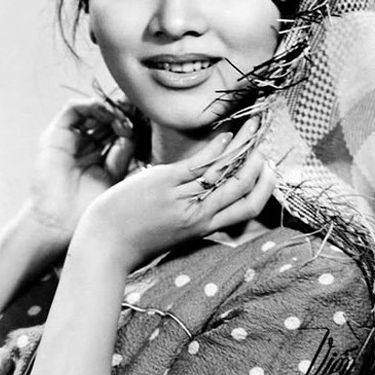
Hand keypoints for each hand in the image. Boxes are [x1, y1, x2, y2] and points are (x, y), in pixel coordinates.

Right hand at [23, 98, 134, 252]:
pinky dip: (90, 105)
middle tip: (135, 113)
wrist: (59, 223)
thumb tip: (132, 131)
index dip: (129, 124)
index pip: (116, 130)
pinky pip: (72, 109)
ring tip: (121, 117)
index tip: (144, 124)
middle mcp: (84, 145)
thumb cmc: (87, 208)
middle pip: (104, 118)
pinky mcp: (54, 135)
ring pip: (90, 111)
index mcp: (98, 156)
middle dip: (121, 113)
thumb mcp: (114, 175)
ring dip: (108, 109)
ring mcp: (69, 139)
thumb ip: (123, 153)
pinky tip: (106, 113)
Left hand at [73, 117, 276, 271]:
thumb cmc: (135, 240)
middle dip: (259, 163)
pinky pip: (200, 162)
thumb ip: (191, 217)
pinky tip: (224, 133)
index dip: (264, 189)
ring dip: (243, 146)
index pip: (248, 209)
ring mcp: (184, 198)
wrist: (105, 246)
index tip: (269, 171)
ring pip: (226, 170)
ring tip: (252, 128)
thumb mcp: (172, 233)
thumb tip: (204, 197)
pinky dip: (216, 146)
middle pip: (243, 188)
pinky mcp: (166, 182)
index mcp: (203, 228)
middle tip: (265, 144)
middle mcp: (199, 214)